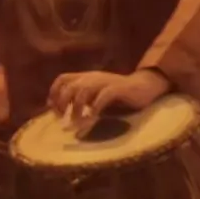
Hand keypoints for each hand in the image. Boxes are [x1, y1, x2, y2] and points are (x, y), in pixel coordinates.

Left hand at [48, 69, 169, 136]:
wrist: (144, 87)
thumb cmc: (118, 94)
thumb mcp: (95, 95)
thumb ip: (81, 99)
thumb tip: (63, 111)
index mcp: (86, 76)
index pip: (62, 79)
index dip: (54, 93)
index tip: (54, 109)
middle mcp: (93, 77)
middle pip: (70, 86)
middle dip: (63, 103)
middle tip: (64, 118)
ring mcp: (106, 82)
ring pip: (83, 90)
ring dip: (77, 107)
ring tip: (78, 122)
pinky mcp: (118, 88)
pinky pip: (103, 96)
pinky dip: (96, 107)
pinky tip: (94, 117)